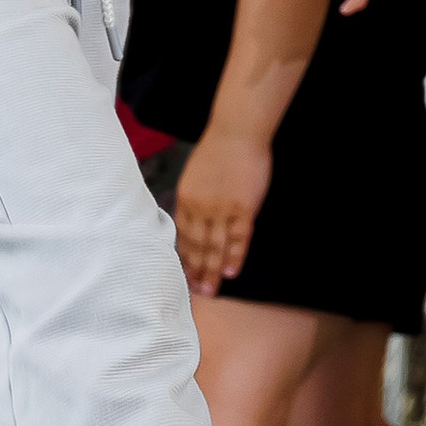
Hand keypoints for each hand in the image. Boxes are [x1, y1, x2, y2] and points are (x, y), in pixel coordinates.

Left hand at [174, 125, 271, 290]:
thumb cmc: (217, 150)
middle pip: (197, 246)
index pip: (183, 235)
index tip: (184, 275)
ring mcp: (221, 209)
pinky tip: (231, 272)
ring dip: (212, 269)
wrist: (236, 133)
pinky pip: (238, 238)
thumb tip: (194, 220)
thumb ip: (193, 199)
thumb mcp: (195, 175)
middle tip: (197, 292)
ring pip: (215, 246)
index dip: (184, 257)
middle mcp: (200, 208)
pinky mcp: (242, 208)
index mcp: (185, 199)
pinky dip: (235, 256)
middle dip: (196, 270)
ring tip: (211, 289)